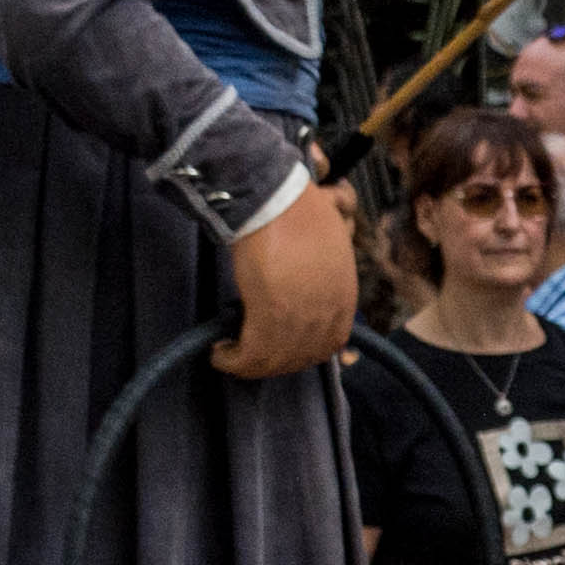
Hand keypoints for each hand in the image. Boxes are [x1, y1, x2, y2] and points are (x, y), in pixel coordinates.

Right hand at [215, 176, 354, 381]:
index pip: (332, 341)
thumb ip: (328, 263)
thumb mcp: (331, 242)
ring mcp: (303, 319)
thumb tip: (327, 249)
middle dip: (276, 360)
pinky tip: (219, 353)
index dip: (304, 349)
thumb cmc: (299, 210)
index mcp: (345, 296)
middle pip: (304, 357)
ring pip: (276, 361)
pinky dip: (232, 361)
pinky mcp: (272, 318)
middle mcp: (329, 314)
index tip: (282, 346)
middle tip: (250, 353)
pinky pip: (252, 357)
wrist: (278, 201)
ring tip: (230, 355)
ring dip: (250, 364)